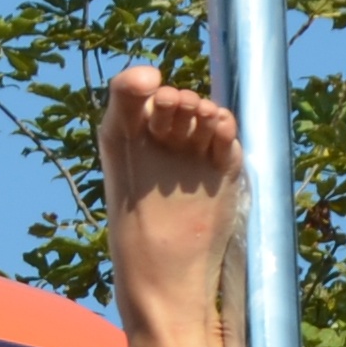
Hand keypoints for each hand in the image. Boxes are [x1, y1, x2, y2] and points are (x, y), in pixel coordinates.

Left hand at [98, 67, 245, 346]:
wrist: (167, 277)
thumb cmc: (133, 222)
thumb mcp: (118, 150)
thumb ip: (124, 102)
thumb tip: (150, 69)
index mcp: (131, 143)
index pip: (142, 97)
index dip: (147, 86)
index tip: (150, 86)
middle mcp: (164, 148)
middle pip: (176, 104)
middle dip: (176, 101)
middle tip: (172, 108)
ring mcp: (196, 161)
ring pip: (205, 117)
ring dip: (203, 110)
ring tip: (199, 117)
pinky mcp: (223, 174)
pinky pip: (227, 139)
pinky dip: (224, 127)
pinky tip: (218, 127)